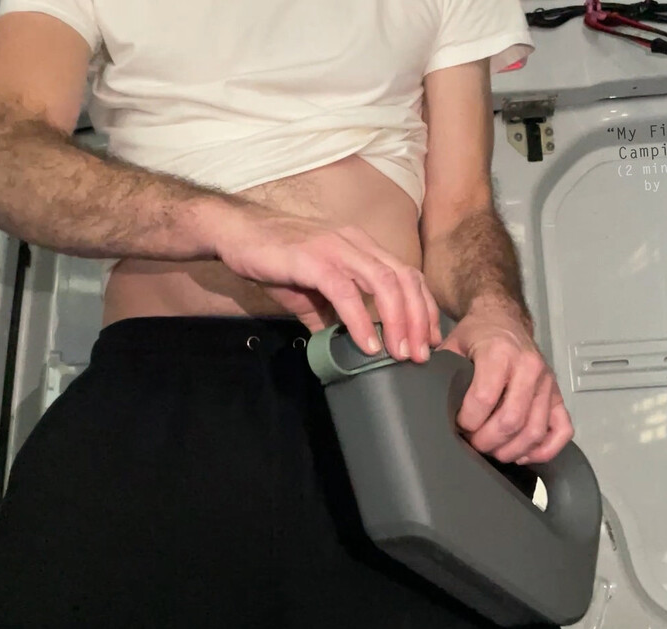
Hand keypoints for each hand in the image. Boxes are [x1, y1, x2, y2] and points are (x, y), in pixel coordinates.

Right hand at [217, 206, 440, 360]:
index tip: (429, 340)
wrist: (237, 234)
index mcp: (362, 248)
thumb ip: (332, 318)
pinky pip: (345, 291)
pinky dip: (360, 319)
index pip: (407, 276)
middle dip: (419, 320)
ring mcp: (336, 249)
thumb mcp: (312, 293)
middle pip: (405, 279)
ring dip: (397, 321)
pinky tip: (366, 344)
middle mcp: (357, 244)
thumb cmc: (276, 259)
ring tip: (399, 353)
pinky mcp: (313, 259)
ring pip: (384, 283)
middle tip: (421, 355)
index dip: (424, 308)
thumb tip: (344, 351)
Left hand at [440, 301, 572, 464]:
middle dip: (486, 441)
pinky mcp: (558, 396)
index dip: (467, 420)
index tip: (458, 424)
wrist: (503, 320)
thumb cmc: (479, 334)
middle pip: (511, 420)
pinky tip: (523, 452)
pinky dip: (543, 449)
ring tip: (492, 450)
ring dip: (510, 450)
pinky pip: (561, 431)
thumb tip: (420, 394)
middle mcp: (528, 367)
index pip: (484, 398)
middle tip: (473, 443)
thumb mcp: (452, 344)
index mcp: (500, 352)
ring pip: (534, 431)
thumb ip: (438, 369)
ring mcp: (546, 383)